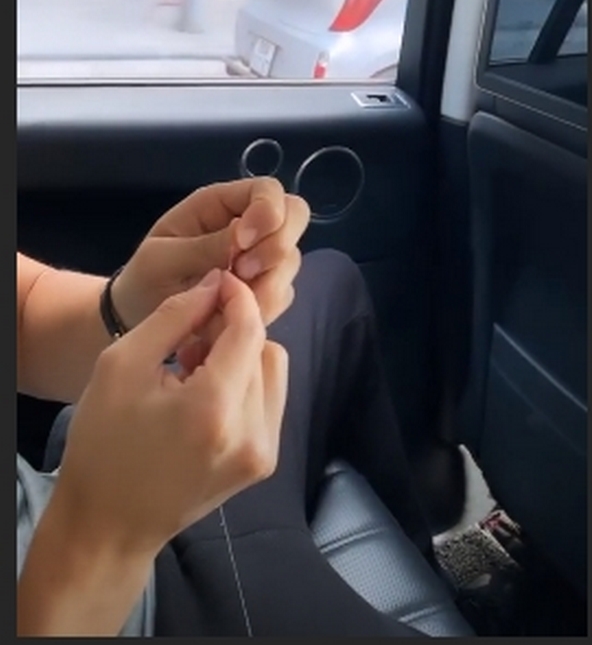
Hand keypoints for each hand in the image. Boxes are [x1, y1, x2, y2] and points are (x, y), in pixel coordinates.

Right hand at [52, 269, 288, 558]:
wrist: (109, 525)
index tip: (216, 282)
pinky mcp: (263, 463)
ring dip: (241, 355)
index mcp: (214, 408)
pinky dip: (244, 383)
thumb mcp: (122, 364)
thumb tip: (217, 285)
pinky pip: (268, 399)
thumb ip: (175, 315)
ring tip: (194, 367)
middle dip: (232, 329)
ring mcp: (262, 453)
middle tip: (188, 337)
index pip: (250, 328)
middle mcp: (252, 433)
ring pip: (272, 369)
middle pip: (263, 347)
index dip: (237, 296)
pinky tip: (205, 393)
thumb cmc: (104, 442)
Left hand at [113, 178, 309, 329]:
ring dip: (266, 285)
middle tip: (242, 274)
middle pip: (295, 217)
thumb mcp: (163, 258)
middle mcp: (247, 225)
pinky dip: (261, 309)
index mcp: (220, 204)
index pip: (268, 190)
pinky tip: (227, 319)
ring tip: (224, 304)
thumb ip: (204, 246)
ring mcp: (260, 258)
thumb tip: (245, 235)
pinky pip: (282, 295)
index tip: (243, 243)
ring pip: (291, 261)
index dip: (268, 211)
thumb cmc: (144, 279)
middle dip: (275, 248)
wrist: (138, 320)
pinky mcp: (263, 289)